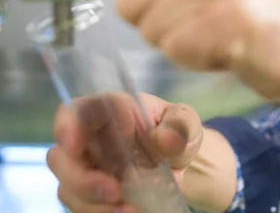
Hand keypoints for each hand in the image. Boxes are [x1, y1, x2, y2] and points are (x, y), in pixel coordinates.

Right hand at [47, 93, 201, 212]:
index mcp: (109, 110)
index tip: (72, 144)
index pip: (76, 111)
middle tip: (115, 191)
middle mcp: (90, 138)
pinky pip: (83, 206)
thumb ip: (178, 126)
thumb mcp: (185, 123)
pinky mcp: (91, 193)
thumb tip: (166, 139)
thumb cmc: (176, 130)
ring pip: (68, 187)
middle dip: (82, 179)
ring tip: (129, 209)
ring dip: (93, 203)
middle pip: (61, 157)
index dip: (67, 126)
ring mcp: (87, 167)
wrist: (179, 160)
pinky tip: (129, 212)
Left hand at [105, 0, 279, 101]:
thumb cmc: (263, 15)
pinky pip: (175, 51)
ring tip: (220, 35)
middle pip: (126, 2)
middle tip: (201, 24)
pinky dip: (197, 60)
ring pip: (149, 31)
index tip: (167, 4)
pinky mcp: (223, 22)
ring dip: (179, 44)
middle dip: (155, 24)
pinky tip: (229, 51)